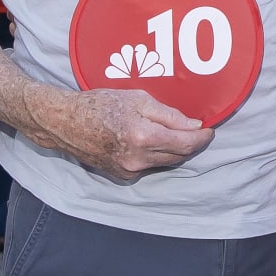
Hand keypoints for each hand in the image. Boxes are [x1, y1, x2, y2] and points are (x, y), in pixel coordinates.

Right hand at [19, 82, 212, 180]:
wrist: (65, 122)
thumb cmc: (99, 104)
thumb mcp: (137, 99)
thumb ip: (168, 114)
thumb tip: (193, 125)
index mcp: (143, 137)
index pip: (186, 144)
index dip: (202, 137)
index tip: (210, 129)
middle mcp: (137, 160)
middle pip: (178, 156)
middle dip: (191, 143)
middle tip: (196, 129)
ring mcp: (129, 171)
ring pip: (164, 163)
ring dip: (174, 150)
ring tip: (174, 132)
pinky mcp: (121, 176)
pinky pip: (149, 166)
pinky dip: (156, 155)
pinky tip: (151, 141)